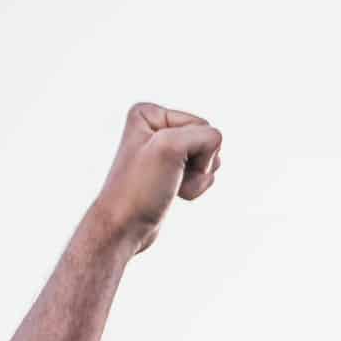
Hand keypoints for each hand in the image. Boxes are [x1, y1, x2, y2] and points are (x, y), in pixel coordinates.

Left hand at [89, 103, 222, 254]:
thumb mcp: (170, 148)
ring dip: (198, 178)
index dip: (194, 150)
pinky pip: (203, 172)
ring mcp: (164, 150)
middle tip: (170, 177)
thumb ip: (205, 136)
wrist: (124, 226)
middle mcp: (155, 127)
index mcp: (148, 113)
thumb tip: (217, 148)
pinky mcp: (171, 170)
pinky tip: (175, 193)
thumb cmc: (140, 189)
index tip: (166, 165)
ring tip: (172, 186)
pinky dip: (196, 187)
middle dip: (198, 164)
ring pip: (209, 157)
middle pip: (207, 140)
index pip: (202, 126)